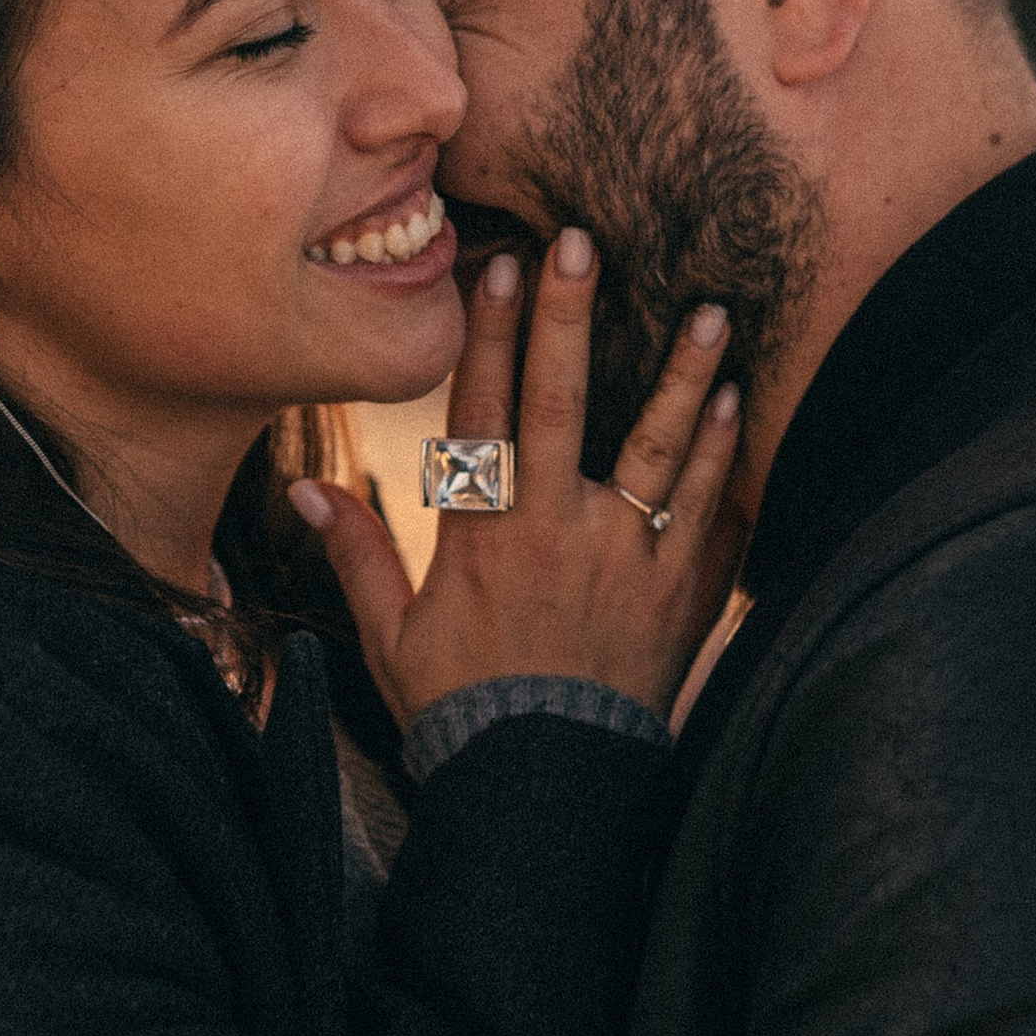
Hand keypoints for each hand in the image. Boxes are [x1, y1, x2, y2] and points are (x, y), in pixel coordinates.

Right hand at [293, 230, 743, 725]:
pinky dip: (723, 456)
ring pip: (658, 448)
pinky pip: (707, 511)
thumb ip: (355, 554)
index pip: (482, 412)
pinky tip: (737, 402)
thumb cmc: (462, 711)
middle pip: (562, 404)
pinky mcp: (677, 594)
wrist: (544, 792)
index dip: (491, 335)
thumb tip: (298, 488)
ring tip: (709, 309)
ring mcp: (623, 560)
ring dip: (683, 374)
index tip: (503, 265)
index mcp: (480, 537)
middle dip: (572, 318)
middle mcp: (554, 533)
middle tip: (586, 243)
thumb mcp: (390, 636)